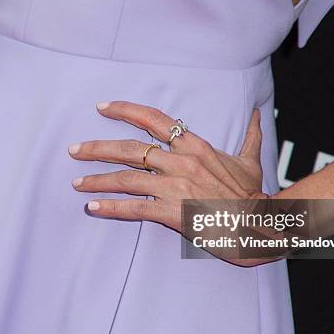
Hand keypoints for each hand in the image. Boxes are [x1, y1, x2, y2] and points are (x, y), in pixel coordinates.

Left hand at [68, 101, 267, 229]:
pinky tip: (93, 208)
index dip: (125, 110)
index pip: (155, 119)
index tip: (102, 107)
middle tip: (74, 150)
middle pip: (130, 148)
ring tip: (76, 183)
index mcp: (196, 145)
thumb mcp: (251, 160)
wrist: (259, 226)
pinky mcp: (173, 212)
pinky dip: (111, 207)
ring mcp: (175, 187)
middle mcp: (181, 162)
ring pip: (126, 178)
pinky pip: (134, 208)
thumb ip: (251, 134)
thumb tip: (258, 112)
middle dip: (97, 148)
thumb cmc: (253, 194)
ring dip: (97, 180)